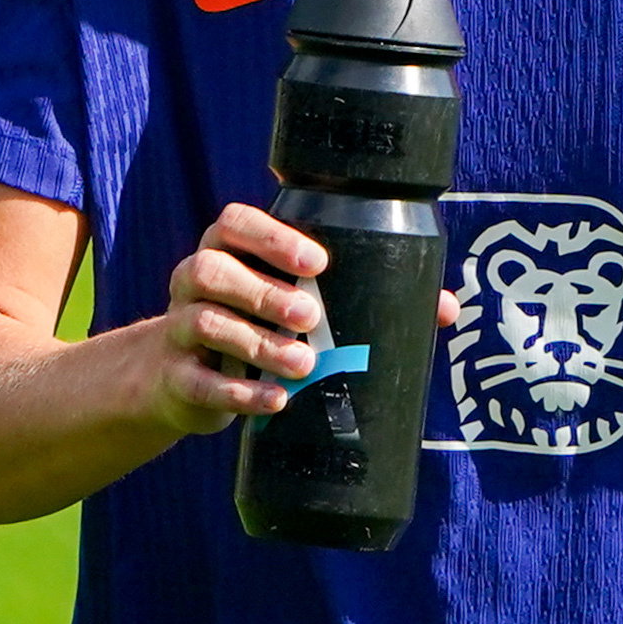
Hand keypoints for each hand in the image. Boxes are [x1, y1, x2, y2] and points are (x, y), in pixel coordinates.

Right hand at [143, 204, 463, 440]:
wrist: (181, 380)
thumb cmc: (256, 326)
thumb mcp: (292, 303)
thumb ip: (361, 296)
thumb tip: (445, 307)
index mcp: (225, 249)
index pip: (234, 223)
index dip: (272, 237)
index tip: (318, 260)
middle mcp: (193, 280)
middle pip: (214, 271)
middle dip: (266, 292)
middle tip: (314, 317)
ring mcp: (178, 329)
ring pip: (206, 323)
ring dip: (258, 344)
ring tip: (305, 365)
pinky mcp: (176, 379)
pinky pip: (201, 382)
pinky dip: (240, 393)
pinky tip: (276, 401)